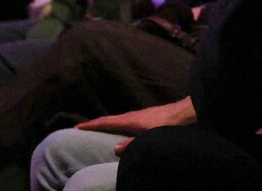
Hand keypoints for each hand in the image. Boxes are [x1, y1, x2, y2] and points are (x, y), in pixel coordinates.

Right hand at [76, 97, 196, 141]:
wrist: (184, 112)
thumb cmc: (167, 124)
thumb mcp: (150, 136)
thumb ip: (132, 143)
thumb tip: (115, 148)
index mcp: (130, 120)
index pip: (106, 122)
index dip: (92, 125)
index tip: (77, 127)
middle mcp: (132, 115)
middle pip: (109, 119)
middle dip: (95, 124)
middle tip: (82, 128)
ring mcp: (139, 115)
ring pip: (117, 119)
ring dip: (106, 124)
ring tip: (97, 129)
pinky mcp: (145, 117)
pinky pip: (125, 120)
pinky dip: (116, 124)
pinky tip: (120, 130)